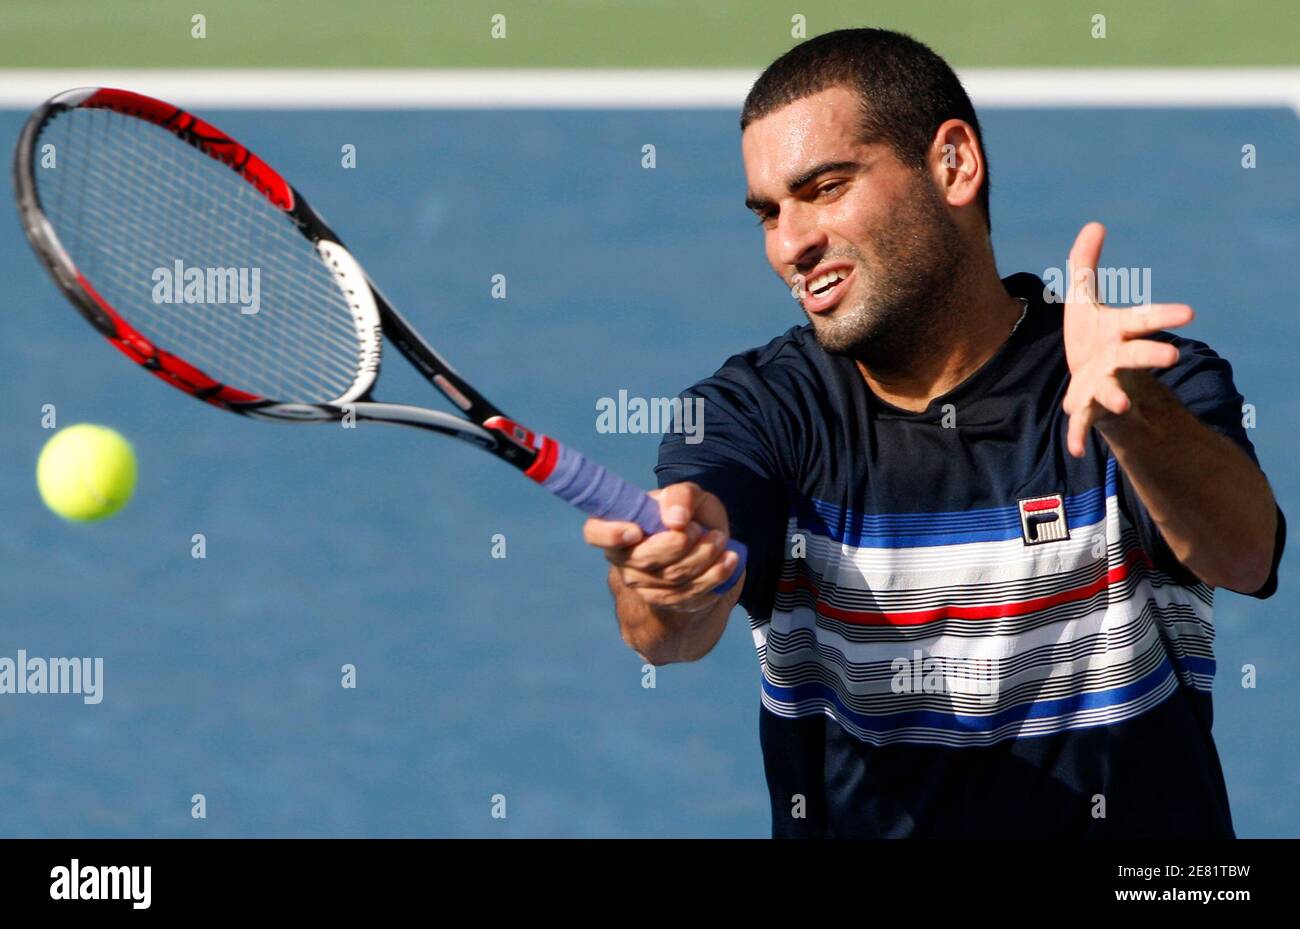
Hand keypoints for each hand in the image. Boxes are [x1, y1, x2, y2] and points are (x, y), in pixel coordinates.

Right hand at [582, 481, 739, 612]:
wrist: (706, 548)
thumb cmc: (689, 516)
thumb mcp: (690, 496)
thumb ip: (681, 496)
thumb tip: (676, 519)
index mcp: (618, 525)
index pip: (595, 532)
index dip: (609, 535)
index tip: (635, 531)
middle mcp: (624, 559)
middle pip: (645, 559)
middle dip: (678, 544)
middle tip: (699, 529)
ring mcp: (643, 585)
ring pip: (672, 578)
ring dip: (702, 558)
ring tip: (721, 540)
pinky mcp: (667, 602)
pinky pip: (690, 594)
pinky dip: (714, 576)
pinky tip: (729, 561)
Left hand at [1061, 222, 1193, 456]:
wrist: (1092, 379)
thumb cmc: (1095, 336)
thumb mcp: (1084, 299)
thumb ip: (1086, 265)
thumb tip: (1095, 224)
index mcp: (1119, 331)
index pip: (1143, 318)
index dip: (1163, 314)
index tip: (1189, 312)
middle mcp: (1117, 359)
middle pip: (1136, 356)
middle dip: (1151, 354)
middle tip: (1171, 356)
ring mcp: (1103, 384)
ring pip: (1111, 391)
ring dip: (1115, 397)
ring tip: (1119, 404)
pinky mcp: (1087, 406)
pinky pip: (1084, 423)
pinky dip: (1080, 436)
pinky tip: (1074, 451)